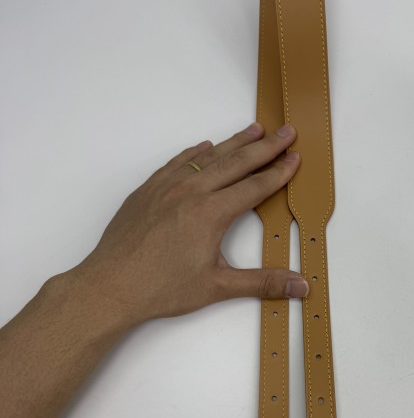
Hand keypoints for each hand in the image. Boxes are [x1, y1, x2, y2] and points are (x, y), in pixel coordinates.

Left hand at [69, 121, 308, 326]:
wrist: (111, 286)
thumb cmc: (161, 288)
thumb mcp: (217, 287)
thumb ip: (262, 283)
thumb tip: (299, 287)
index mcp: (211, 213)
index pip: (255, 186)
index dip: (279, 172)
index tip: (295, 158)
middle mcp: (191, 191)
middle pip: (236, 162)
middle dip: (265, 146)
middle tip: (286, 131)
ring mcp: (166, 187)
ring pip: (207, 156)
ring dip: (233, 142)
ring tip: (254, 129)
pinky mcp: (147, 190)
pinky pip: (176, 162)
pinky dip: (195, 152)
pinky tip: (204, 146)